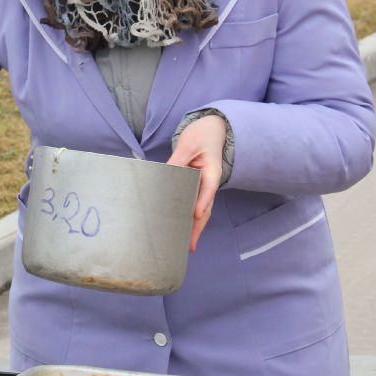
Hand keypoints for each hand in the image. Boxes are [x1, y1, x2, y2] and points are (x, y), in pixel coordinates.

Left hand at [167, 114, 226, 252]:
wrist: (212, 129)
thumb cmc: (202, 135)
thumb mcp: (188, 144)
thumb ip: (177, 160)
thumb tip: (164, 175)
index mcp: (211, 172)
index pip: (208, 190)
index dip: (202, 203)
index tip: (195, 216)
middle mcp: (209, 183)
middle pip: (204, 208)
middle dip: (197, 227)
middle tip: (189, 245)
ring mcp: (204, 187)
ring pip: (200, 211)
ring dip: (193, 228)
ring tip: (185, 246)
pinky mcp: (196, 187)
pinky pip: (192, 204)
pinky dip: (187, 217)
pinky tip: (180, 229)